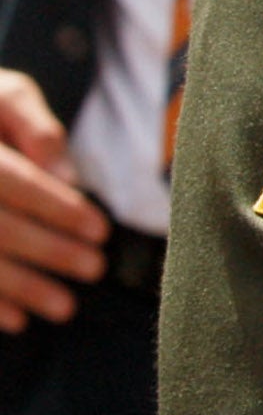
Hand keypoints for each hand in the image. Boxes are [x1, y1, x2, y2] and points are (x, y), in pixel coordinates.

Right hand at [0, 68, 106, 332]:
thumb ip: (35, 127)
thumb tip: (65, 175)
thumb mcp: (4, 95)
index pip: (14, 182)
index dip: (57, 208)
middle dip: (48, 252)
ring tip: (64, 307)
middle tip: (94, 270)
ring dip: (19, 288)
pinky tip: (17, 319)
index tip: (100, 231)